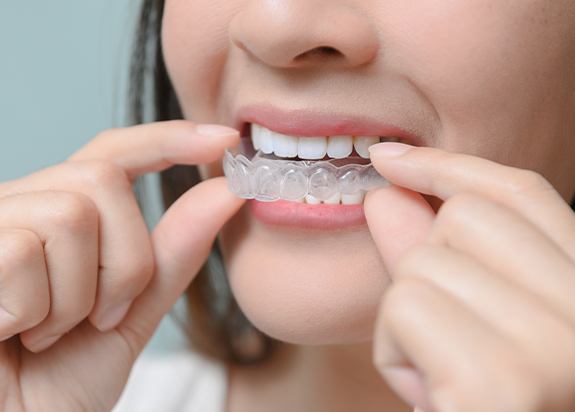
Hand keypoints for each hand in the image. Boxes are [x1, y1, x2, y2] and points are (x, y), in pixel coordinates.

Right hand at [0, 121, 243, 410]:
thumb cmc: (60, 379)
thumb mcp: (132, 313)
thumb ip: (173, 253)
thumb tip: (226, 191)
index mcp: (59, 215)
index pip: (113, 154)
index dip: (168, 140)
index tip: (223, 140)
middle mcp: (20, 207)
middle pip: (102, 181)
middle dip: (125, 261)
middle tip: (100, 316)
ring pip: (70, 215)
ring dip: (77, 296)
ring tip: (48, 333)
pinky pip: (22, 253)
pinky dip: (35, 311)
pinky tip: (11, 335)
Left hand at [364, 143, 574, 411]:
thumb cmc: (486, 404)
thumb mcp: (470, 329)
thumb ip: (435, 256)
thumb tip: (389, 191)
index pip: (520, 193)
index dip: (448, 167)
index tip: (389, 158)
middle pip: (464, 219)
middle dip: (427, 266)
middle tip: (445, 336)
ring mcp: (558, 349)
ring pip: (423, 265)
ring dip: (409, 320)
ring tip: (445, 379)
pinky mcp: (503, 383)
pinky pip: (405, 309)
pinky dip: (397, 352)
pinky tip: (434, 396)